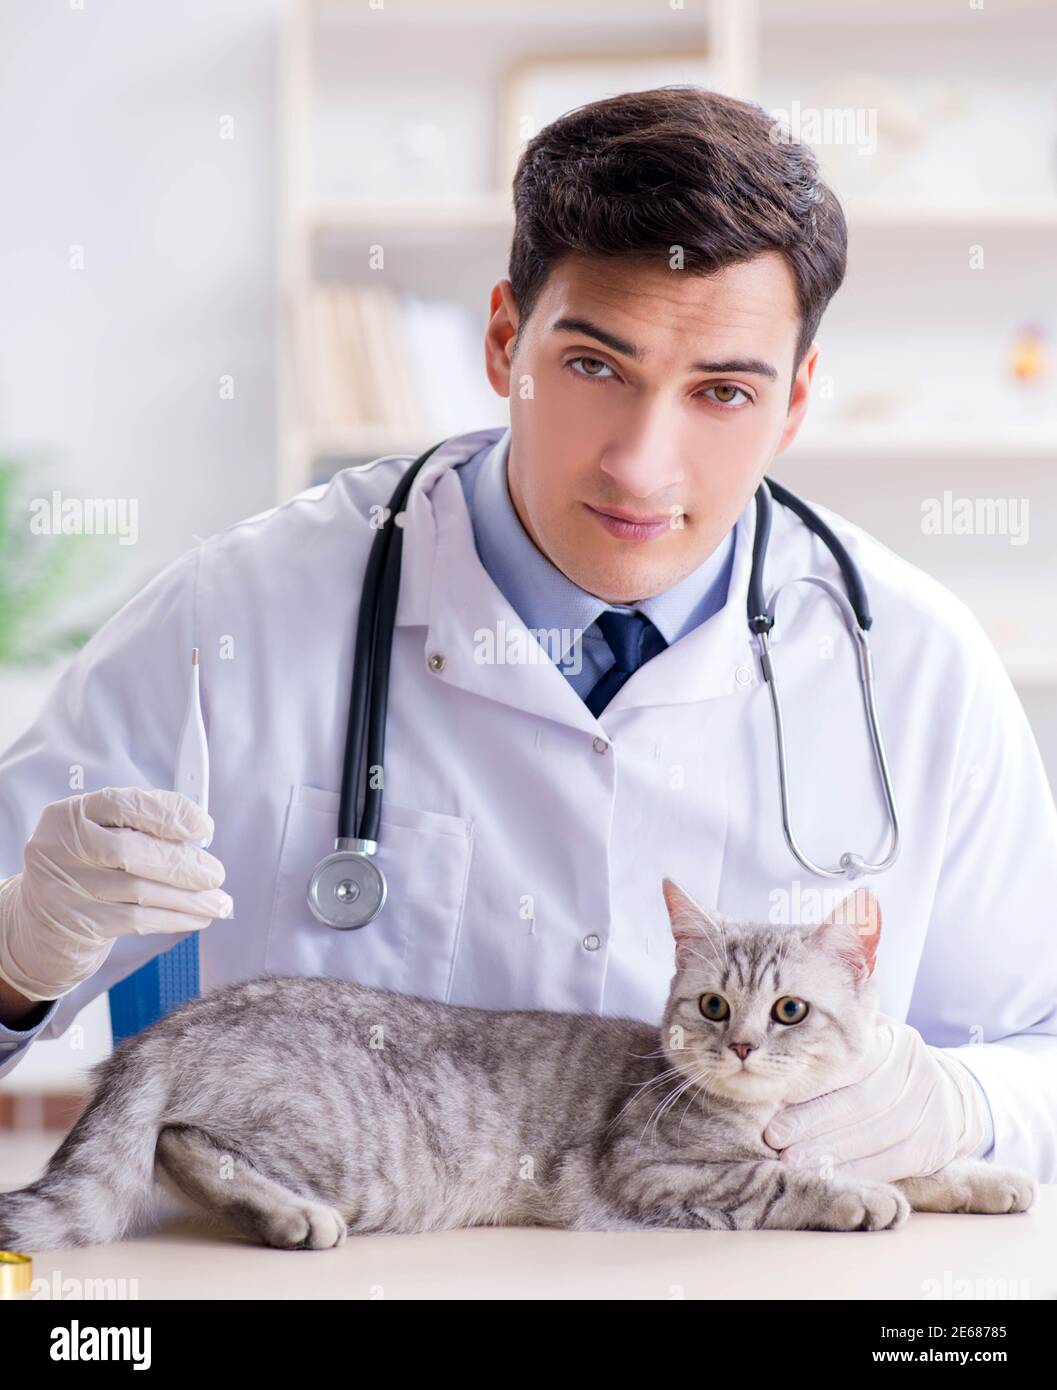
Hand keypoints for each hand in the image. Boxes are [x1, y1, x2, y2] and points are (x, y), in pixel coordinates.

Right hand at [0, 787, 232, 1001]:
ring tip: (219, 902)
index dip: (169, 814)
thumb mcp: (102, 838)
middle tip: (216, 873)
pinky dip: (174, 918)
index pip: (124, 804)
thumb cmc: (87, 871)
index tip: (204, 827)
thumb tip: (199, 836)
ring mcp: (65, 887)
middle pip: (132, 851)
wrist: (41, 925)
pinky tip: (198, 917)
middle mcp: (61, 846)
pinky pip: (137, 920)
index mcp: (71, 814)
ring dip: (189, 898)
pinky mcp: (77, 922)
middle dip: (183, 863)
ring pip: (139, 890)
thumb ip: (142, 828)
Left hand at [762, 1018, 985, 1182]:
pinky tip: (826, 1176)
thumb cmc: (884, 1070)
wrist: (949, 1096)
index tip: (774, 1095)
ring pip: (875, 1134)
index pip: (848, 1060)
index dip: (811, 1081)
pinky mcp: (936, 1144)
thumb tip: (773, 1061)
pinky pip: (892, 1162)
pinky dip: (856, 1171)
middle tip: (774, 1136)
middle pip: (860, 1099)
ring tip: (791, 1161)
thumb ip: (829, 1048)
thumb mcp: (866, 1046)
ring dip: (830, 1151)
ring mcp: (932, 1108)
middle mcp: (917, 1069)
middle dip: (813, 1121)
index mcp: (892, 1039)